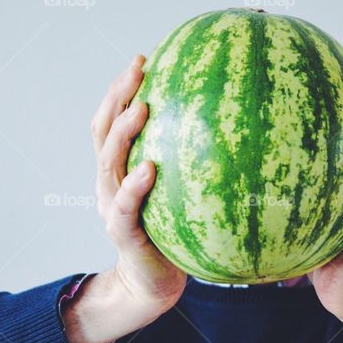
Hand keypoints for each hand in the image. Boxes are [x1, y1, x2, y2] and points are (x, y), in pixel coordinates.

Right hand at [64, 55, 185, 342]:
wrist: (154, 284)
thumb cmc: (177, 235)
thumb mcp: (182, 193)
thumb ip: (192, 163)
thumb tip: (238, 126)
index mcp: (120, 170)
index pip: (112, 121)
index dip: (121, 89)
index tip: (143, 59)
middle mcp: (109, 182)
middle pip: (103, 131)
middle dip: (118, 96)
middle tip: (139, 67)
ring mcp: (111, 206)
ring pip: (108, 162)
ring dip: (124, 133)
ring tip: (143, 108)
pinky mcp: (122, 233)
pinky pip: (123, 207)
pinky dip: (134, 186)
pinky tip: (150, 168)